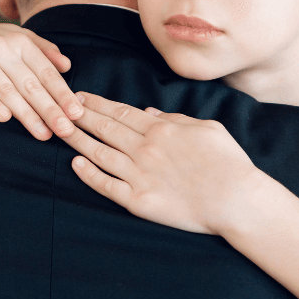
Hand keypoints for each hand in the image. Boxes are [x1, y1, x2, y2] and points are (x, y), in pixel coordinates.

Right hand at [0, 16, 81, 140]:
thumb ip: (41, 48)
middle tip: (66, 131)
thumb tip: (67, 66)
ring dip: (26, 114)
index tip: (76, 114)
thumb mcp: (13, 35)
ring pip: (7, 90)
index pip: (45, 71)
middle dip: (50, 109)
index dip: (62, 94)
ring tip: (43, 134)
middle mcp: (0, 48)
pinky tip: (4, 119)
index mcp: (18, 41)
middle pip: (30, 84)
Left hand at [64, 92, 261, 234]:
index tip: (79, 97)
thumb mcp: (207, 129)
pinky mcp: (138, 201)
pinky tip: (74, 164)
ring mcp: (139, 175)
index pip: (120, 112)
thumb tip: (149, 113)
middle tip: (60, 107)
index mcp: (161, 129)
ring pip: (98, 154)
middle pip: (104, 128)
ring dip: (76, 140)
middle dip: (79, 116)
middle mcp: (145, 148)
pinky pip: (106, 185)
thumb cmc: (229, 163)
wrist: (238, 200)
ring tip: (60, 130)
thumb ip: (176, 119)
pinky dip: (88, 174)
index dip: (96, 104)